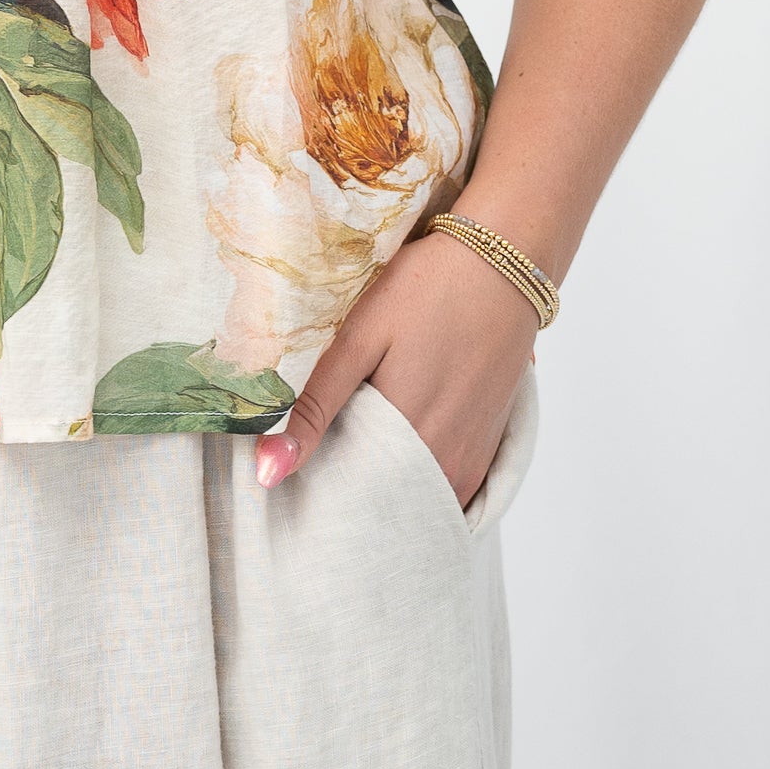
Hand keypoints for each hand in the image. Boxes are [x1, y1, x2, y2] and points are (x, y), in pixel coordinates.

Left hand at [251, 225, 538, 507]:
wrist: (502, 266)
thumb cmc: (428, 290)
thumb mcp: (361, 337)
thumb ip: (316, 406)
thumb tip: (267, 472)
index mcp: (400, 437)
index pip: (344, 496)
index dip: (315, 484)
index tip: (293, 468)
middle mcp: (441, 463)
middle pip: (380, 502)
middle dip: (348, 488)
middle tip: (326, 449)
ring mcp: (470, 461)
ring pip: (414, 498)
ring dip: (385, 484)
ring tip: (361, 442)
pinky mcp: (489, 451)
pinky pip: (447, 491)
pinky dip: (419, 480)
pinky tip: (402, 444)